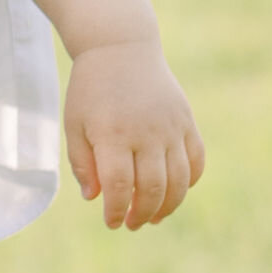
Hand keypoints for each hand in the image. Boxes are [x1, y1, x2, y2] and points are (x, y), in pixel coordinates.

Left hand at [64, 39, 205, 229]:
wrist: (121, 48)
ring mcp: (171, 126)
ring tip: (154, 217)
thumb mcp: (75, 123)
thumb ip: (82, 163)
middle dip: (142, 214)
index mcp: (113, 133)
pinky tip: (174, 191)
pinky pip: (196, 160)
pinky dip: (189, 182)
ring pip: (179, 180)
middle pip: (152, 188)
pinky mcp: (186, 120)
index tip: (111, 222)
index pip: (119, 185)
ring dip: (168, 205)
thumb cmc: (92, 90)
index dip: (115, 210)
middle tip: (132, 224)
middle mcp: (146, 131)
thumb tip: (94, 198)